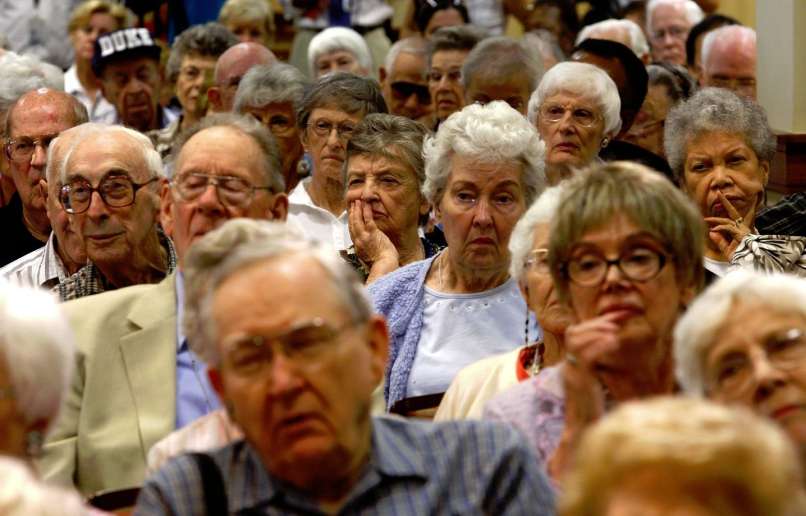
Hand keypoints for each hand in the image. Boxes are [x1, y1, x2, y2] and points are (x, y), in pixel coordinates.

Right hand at [348, 200, 397, 266]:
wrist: (385, 266)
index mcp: (358, 247)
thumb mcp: (369, 259)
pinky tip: (366, 204)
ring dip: (357, 210)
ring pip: (357, 220)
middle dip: (352, 213)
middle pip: (352, 224)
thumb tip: (368, 248)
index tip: (352, 215)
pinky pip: (368, 220)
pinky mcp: (372, 234)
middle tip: (353, 204)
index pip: (352, 232)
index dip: (351, 222)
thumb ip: (366, 251)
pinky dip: (366, 211)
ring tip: (357, 201)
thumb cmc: (381, 264)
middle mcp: (358, 241)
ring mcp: (364, 237)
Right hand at [548, 312, 622, 480]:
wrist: (584, 436)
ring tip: (615, 332)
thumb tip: (612, 354)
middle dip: (596, 323)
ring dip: (597, 331)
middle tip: (617, 322)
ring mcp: (572, 373)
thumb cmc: (593, 414)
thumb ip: (596, 369)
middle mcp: (568, 367)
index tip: (616, 318)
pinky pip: (586, 356)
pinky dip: (599, 345)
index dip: (596, 323)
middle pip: (573, 333)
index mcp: (570, 366)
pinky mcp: (579, 382)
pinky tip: (614, 343)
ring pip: (577, 341)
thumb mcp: (593, 386)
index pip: (576, 334)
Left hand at [704, 192, 751, 258]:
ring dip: (716, 219)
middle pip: (734, 213)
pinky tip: (713, 229)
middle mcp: (744, 229)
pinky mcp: (741, 235)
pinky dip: (721, 228)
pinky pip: (729, 228)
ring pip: (728, 221)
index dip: (731, 209)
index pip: (736, 219)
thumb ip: (720, 240)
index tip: (726, 200)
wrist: (749, 266)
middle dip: (726, 202)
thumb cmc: (740, 259)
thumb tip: (711, 231)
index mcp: (742, 231)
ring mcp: (743, 231)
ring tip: (706, 219)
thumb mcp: (727, 249)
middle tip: (719, 193)